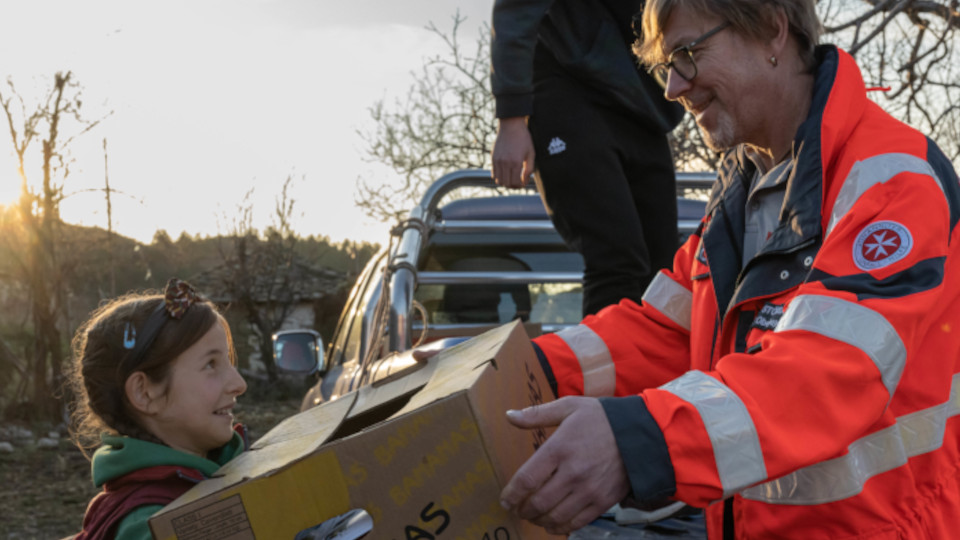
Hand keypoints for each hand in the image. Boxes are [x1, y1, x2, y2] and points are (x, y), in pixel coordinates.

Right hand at [492, 117, 534, 188]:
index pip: (516, 183)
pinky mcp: (493, 158)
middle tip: (519, 182)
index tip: (524, 182)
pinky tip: (506, 172)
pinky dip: (500, 177)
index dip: (521, 185)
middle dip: (514, 186)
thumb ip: (529, 168)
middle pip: (507, 184)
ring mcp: (497, 160)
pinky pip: (494, 173)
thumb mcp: (531, 153)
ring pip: (499, 180)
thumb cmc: (524, 138)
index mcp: (516, 162)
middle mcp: (505, 163)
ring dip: (506, 182)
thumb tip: (525, 180)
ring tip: (512, 178)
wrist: (511, 125)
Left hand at [500, 397, 629, 534]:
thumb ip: (537, 414)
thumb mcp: (569, 407)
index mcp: (560, 448)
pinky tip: (553, 524)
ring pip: (555, 516)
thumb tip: (509, 415)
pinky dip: (561, 528)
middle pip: (538, 502)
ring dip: (539, 520)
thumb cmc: (602, 418)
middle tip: (518, 509)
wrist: (641, 433)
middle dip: (523, 510)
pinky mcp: (603, 501)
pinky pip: (577, 522)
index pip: (527, 479)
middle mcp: (572, 473)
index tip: (505, 500)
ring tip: (534, 516)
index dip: (512, 494)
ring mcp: (589, 490)